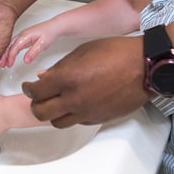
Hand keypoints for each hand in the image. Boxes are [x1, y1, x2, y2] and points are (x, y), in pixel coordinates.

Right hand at [0, 20, 59, 67]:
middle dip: (3, 56)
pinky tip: (9, 56)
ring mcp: (23, 36)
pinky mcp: (25, 37)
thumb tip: (25, 60)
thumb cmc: (50, 33)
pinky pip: (14, 44)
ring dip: (5, 54)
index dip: (10, 57)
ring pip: (10, 45)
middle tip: (0, 65)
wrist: (55, 27)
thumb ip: (33, 52)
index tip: (9, 64)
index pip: (14, 48)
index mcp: (25, 36)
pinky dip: (10, 51)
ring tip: (2, 62)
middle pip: (9, 46)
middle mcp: (22, 35)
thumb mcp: (42, 44)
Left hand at [21, 35, 149, 127]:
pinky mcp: (98, 119)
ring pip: (57, 122)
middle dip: (35, 104)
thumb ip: (60, 67)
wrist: (144, 66)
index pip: (35, 91)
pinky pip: (76, 122)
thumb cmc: (116, 53)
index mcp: (67, 78)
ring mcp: (86, 112)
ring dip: (52, 113)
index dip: (28, 89)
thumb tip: (43, 77)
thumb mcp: (82, 51)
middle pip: (41, 112)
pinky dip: (70, 116)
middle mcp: (74, 99)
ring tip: (55, 104)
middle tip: (37, 97)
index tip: (29, 86)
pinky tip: (74, 105)